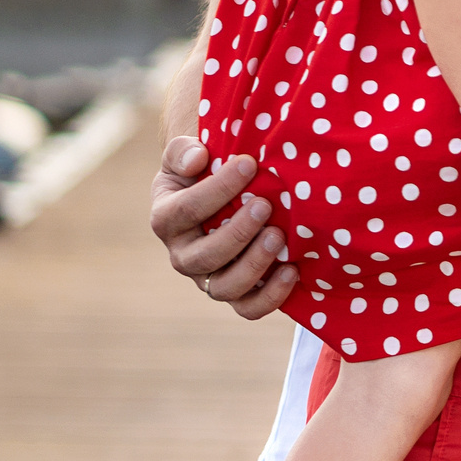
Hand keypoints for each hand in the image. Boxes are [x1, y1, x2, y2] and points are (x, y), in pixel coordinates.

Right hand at [150, 137, 297, 317]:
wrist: (222, 195)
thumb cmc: (204, 172)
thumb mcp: (187, 155)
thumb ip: (184, 152)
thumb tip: (198, 159)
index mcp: (167, 219)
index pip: (185, 210)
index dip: (217, 189)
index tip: (249, 164)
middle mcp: (183, 255)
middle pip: (203, 257)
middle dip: (237, 232)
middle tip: (265, 205)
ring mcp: (209, 278)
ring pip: (224, 288)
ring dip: (254, 264)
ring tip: (278, 236)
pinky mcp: (238, 293)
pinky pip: (248, 309)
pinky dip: (270, 296)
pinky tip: (292, 270)